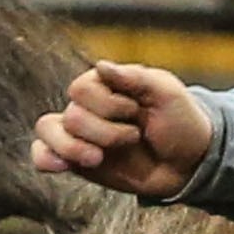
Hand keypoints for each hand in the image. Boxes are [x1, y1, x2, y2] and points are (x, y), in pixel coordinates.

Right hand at [34, 63, 215, 198]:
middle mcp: (88, 106)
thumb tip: (100, 66)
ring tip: (99, 159)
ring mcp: (81, 133)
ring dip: (75, 148)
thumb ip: (134, 78)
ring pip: (50, 132)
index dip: (107, 105)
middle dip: (104, 132)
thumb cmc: (181, 121)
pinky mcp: (78, 160)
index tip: (136, 112)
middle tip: (134, 138)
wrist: (190, 161)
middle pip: (71, 116)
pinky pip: (43, 154)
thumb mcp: (167, 93)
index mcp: (104, 84)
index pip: (80, 90)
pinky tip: (59, 166)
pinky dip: (45, 158)